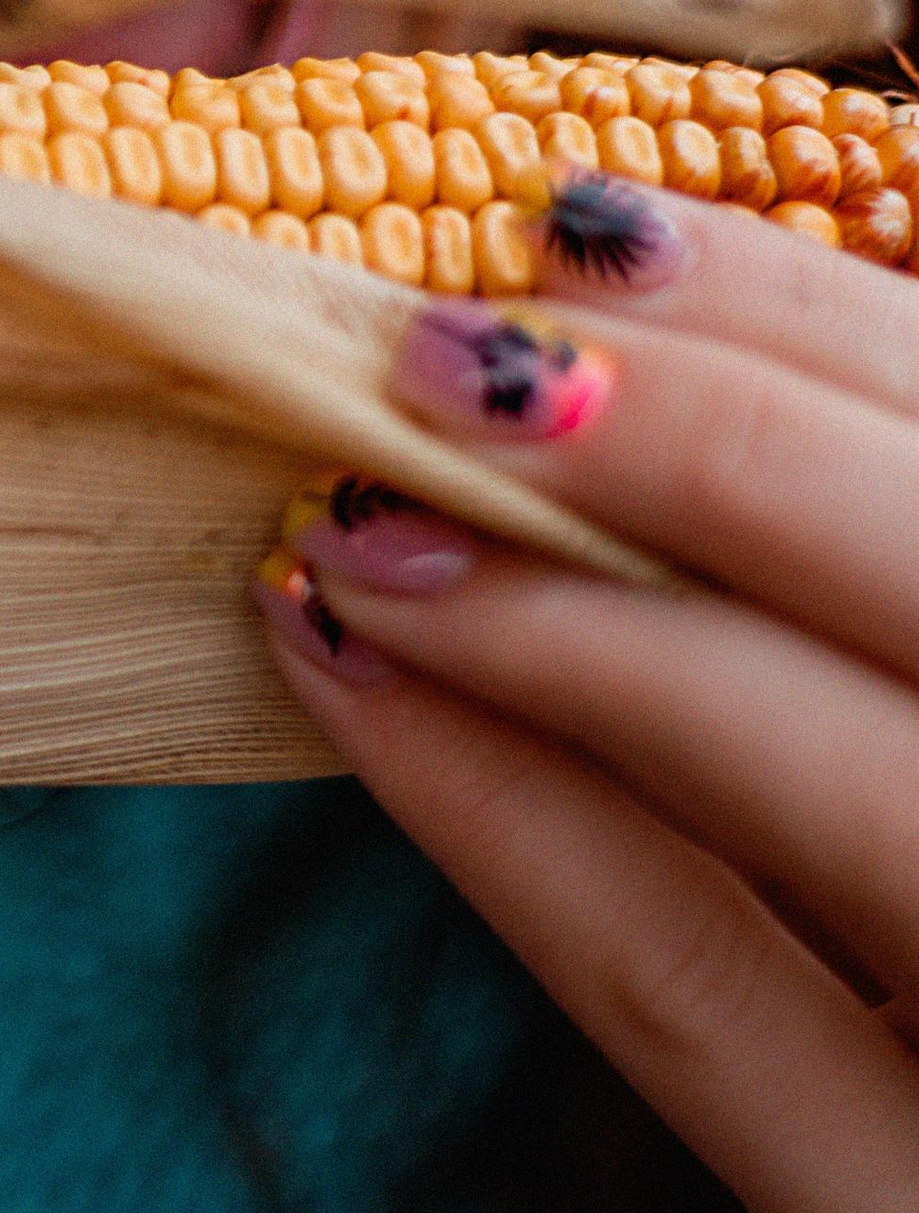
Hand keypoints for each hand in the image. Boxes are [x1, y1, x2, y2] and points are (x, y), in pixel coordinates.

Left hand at [256, 174, 918, 1212]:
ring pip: (854, 783)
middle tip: (456, 341)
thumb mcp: (907, 745)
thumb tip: (620, 295)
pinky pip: (695, 988)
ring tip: (356, 510)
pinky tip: (349, 675)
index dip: (842, 314)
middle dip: (727, 433)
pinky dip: (504, 802)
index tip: (604, 223)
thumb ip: (846, 576)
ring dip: (586, 612)